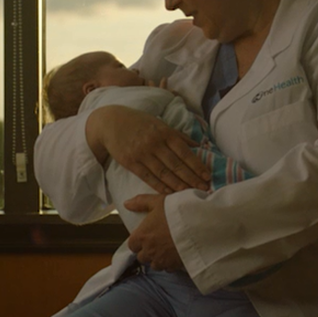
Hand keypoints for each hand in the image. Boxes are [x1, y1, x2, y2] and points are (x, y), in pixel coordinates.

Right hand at [88, 105, 210, 193]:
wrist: (110, 122)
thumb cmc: (138, 122)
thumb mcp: (159, 123)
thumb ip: (178, 135)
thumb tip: (198, 145)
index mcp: (164, 132)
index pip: (184, 152)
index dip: (197, 165)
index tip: (207, 176)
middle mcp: (154, 143)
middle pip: (176, 164)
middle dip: (191, 178)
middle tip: (204, 188)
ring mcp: (142, 154)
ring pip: (163, 173)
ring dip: (178, 185)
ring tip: (190, 194)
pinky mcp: (130, 162)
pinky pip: (148, 177)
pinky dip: (159, 186)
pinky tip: (169, 193)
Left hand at [126, 193, 185, 270]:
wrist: (199, 226)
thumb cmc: (178, 213)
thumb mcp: (158, 202)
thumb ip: (141, 202)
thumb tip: (127, 204)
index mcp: (142, 236)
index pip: (132, 245)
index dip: (138, 241)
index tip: (146, 236)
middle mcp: (149, 251)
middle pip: (142, 257)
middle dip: (148, 251)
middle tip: (158, 242)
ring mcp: (161, 260)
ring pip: (155, 264)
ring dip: (158, 258)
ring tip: (168, 249)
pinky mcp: (174, 266)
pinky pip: (168, 268)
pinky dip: (170, 263)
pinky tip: (177, 254)